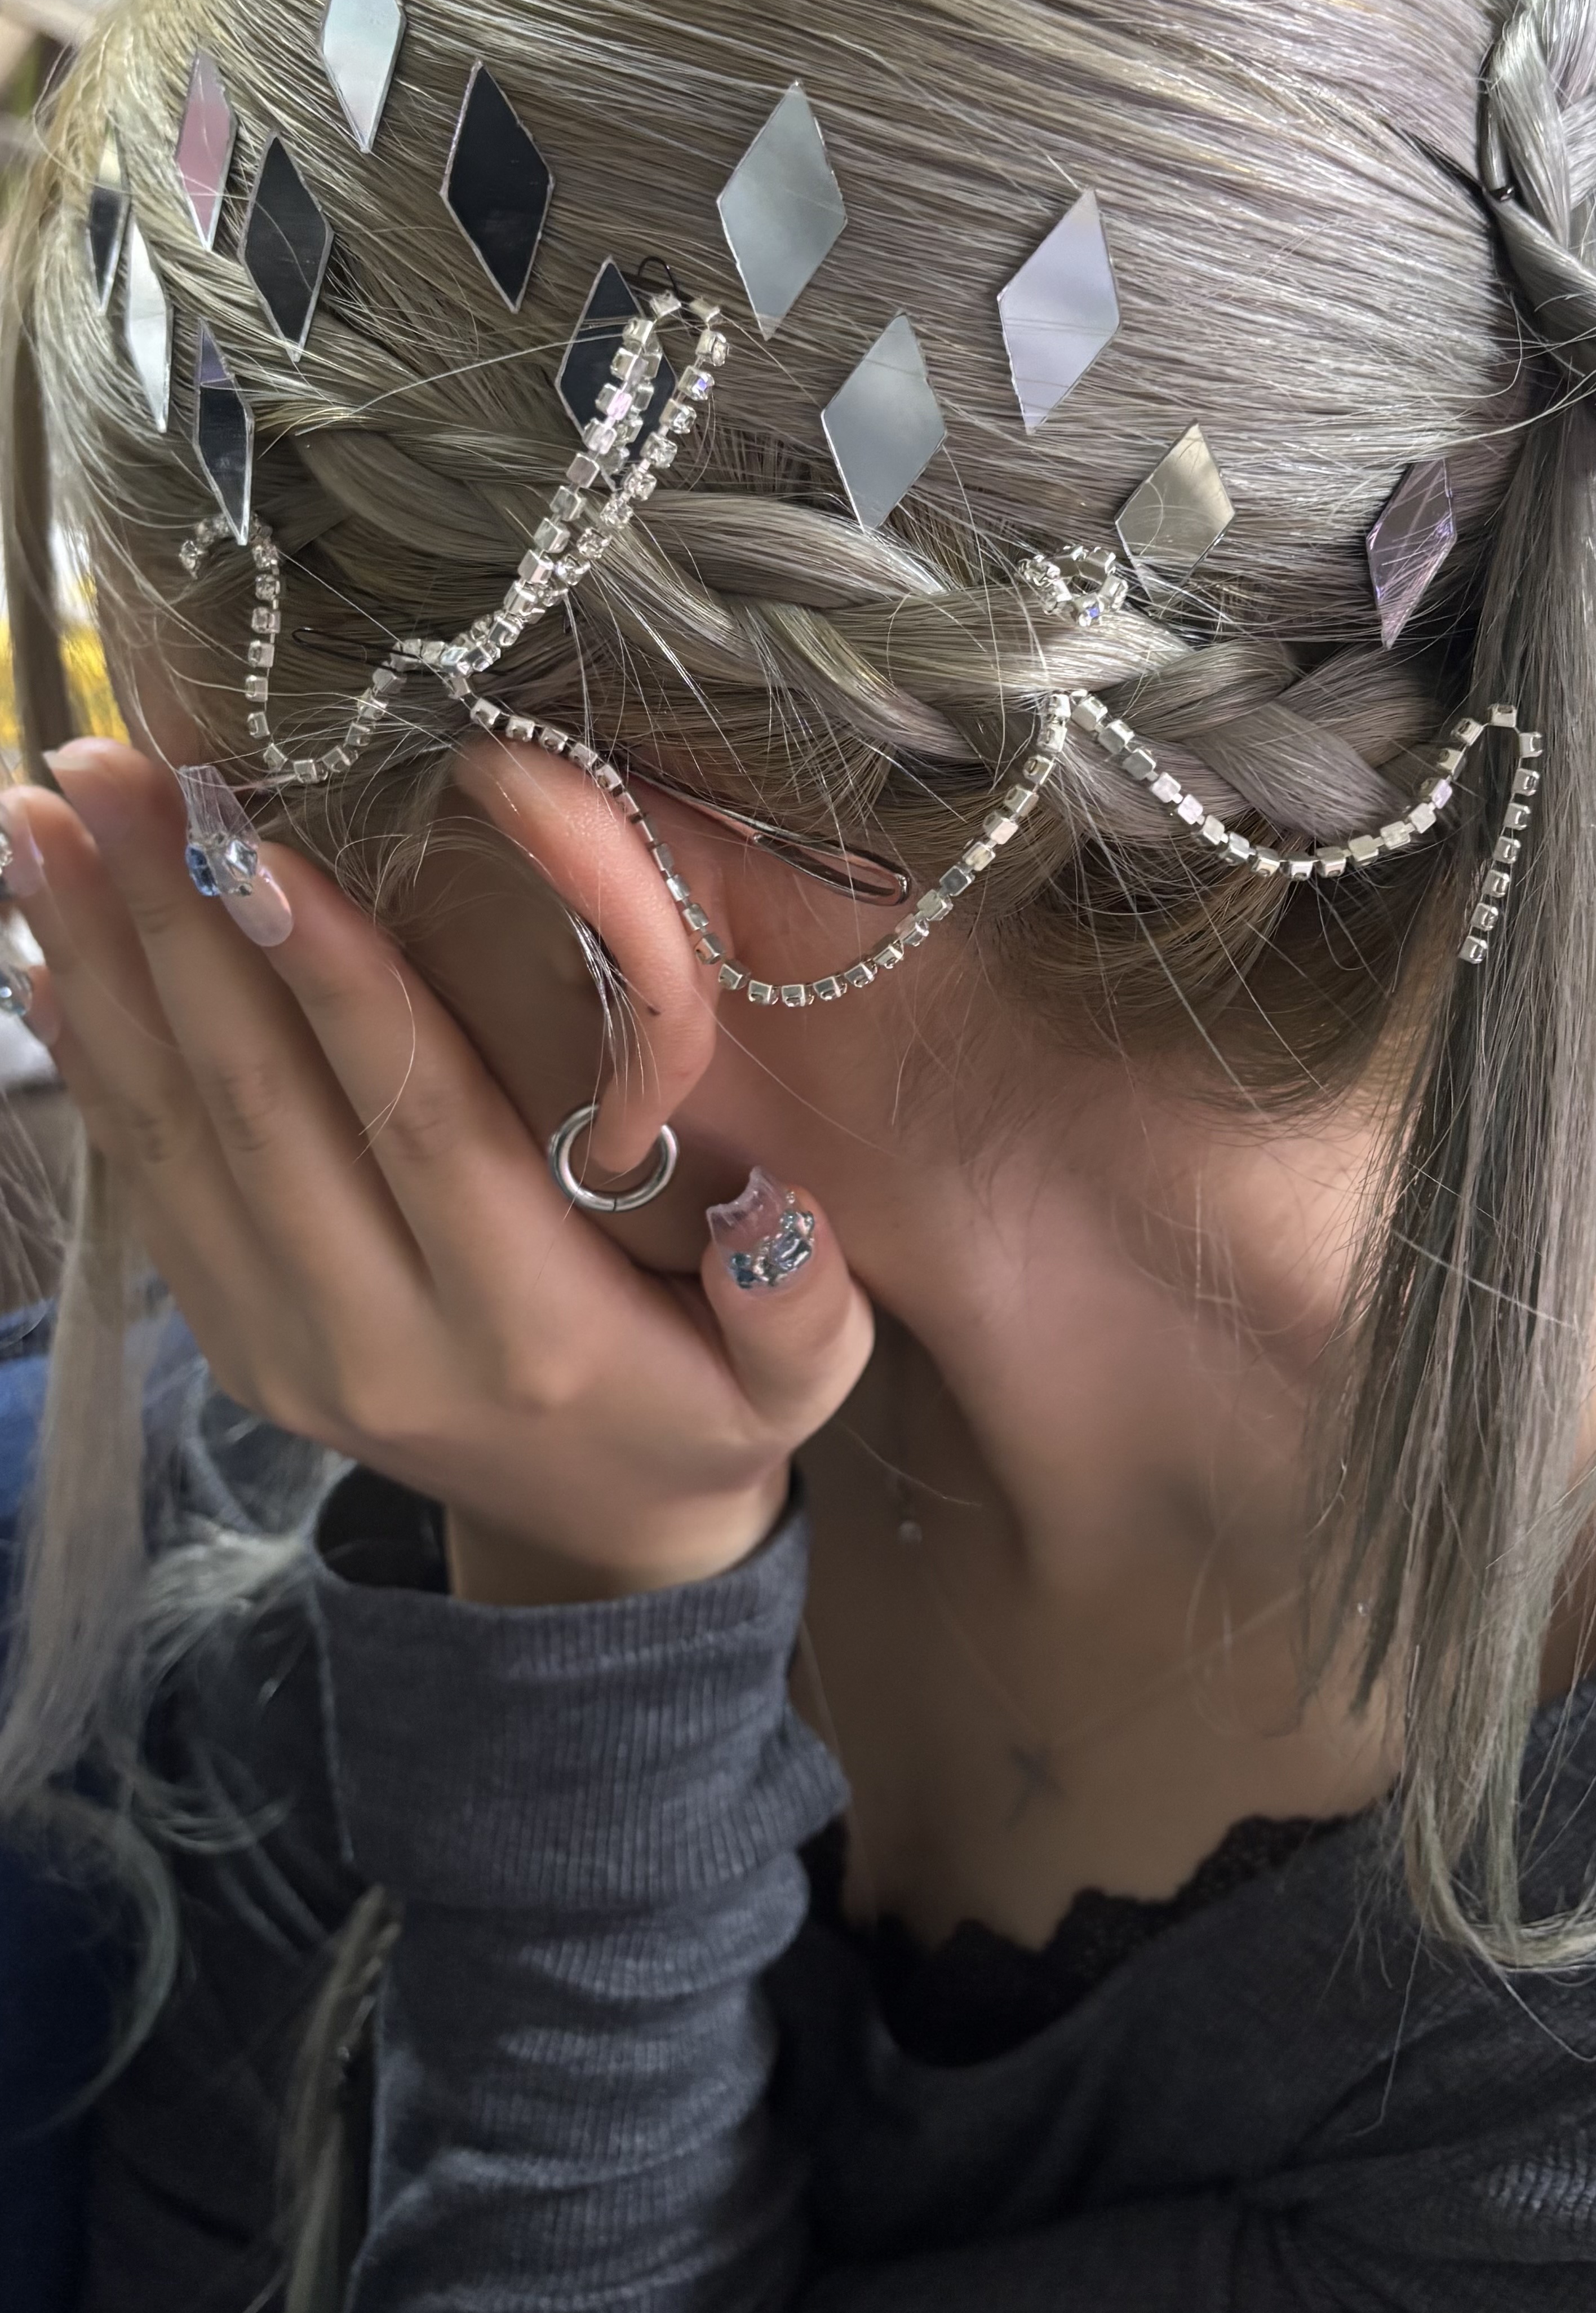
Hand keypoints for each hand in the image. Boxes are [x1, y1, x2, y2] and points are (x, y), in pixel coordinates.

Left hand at [7, 741, 873, 1600]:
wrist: (597, 1543)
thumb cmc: (706, 1410)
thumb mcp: (803, 1385)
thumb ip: (797, 1302)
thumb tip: (778, 1209)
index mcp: (527, 1333)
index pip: (419, 1122)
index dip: (334, 979)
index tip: (255, 842)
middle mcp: (378, 1345)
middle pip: (259, 1109)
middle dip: (174, 926)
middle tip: (109, 770)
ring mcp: (282, 1350)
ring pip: (173, 1133)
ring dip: (99, 964)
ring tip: (40, 820)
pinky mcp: (229, 1342)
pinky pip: (145, 1182)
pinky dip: (89, 1057)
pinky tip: (44, 943)